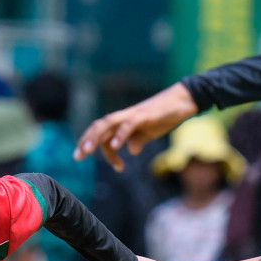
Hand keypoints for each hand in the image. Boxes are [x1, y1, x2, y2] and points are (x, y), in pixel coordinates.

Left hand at [75, 83, 198, 169]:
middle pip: (99, 126)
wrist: (184, 100)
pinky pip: (128, 125)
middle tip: (76, 157)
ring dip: (96, 137)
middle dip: (86, 140)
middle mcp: (124, 117)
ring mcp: (133, 115)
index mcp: (123, 122)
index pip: (102, 133)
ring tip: (87, 150)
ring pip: (108, 123)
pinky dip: (120, 135)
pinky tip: (114, 146)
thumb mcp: (149, 133)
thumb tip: (131, 151)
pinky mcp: (145, 115)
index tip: (88, 159)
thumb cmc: (165, 116)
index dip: (92, 145)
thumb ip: (138, 140)